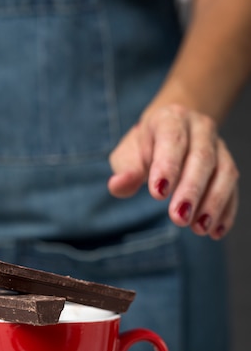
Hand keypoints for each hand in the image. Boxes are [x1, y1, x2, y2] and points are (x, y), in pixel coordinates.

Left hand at [108, 104, 238, 238]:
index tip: (158, 194)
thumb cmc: (145, 147)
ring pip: (224, 172)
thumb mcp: (128, 155)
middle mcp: (200, 128)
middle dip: (191, 190)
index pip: (172, 139)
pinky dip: (226, 211)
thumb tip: (117, 186)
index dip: (167, 166)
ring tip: (199, 228)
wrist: (171, 130)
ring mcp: (219, 146)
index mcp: (170, 119)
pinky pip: (233, 188)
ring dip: (213, 203)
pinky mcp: (228, 166)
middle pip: (202, 157)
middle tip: (178, 218)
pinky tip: (216, 231)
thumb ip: (125, 171)